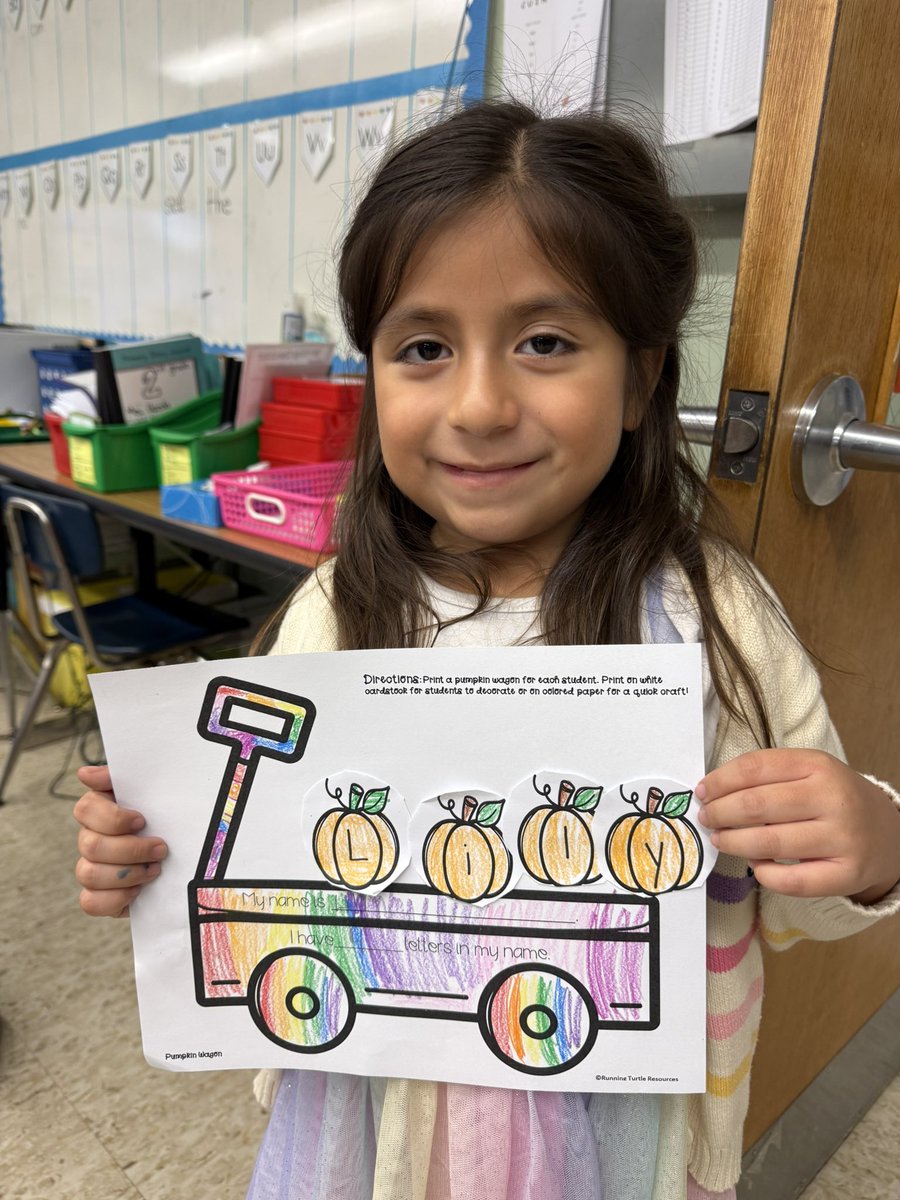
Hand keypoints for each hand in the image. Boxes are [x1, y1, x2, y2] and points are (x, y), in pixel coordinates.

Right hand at [73, 764, 167, 917]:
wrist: (183, 852)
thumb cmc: (165, 817)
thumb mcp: (153, 792)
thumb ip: (124, 779)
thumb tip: (84, 774)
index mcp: (100, 811)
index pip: (85, 809)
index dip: (112, 818)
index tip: (141, 820)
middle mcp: (91, 838)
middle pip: (90, 845)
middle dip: (131, 849)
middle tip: (161, 849)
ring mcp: (92, 868)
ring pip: (88, 874)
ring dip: (127, 874)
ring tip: (154, 870)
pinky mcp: (100, 895)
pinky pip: (89, 902)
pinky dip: (115, 898)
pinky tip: (138, 890)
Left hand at [696, 749, 899, 902]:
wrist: (888, 834)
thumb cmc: (834, 800)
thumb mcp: (809, 772)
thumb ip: (767, 776)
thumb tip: (713, 791)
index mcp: (819, 766)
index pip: (755, 767)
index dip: (721, 780)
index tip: (702, 791)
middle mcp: (833, 799)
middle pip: (757, 805)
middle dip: (720, 813)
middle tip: (706, 818)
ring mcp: (842, 838)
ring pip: (769, 844)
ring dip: (734, 843)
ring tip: (720, 840)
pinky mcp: (846, 875)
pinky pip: (792, 881)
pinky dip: (764, 874)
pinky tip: (755, 865)